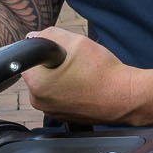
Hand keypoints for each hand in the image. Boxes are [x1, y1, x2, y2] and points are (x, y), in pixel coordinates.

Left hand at [20, 28, 139, 126]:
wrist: (126, 98)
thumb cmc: (103, 73)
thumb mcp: (76, 42)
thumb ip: (49, 34)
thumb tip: (34, 36)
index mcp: (37, 84)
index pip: (27, 59)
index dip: (43, 51)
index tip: (59, 53)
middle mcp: (39, 102)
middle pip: (37, 73)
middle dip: (52, 65)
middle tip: (75, 62)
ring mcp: (51, 113)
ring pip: (48, 85)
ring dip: (60, 78)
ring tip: (83, 75)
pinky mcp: (62, 117)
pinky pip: (58, 97)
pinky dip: (68, 90)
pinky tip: (85, 86)